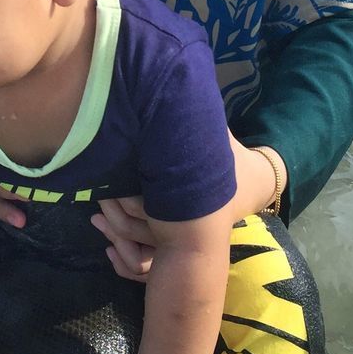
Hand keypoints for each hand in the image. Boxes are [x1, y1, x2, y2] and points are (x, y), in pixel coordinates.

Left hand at [91, 133, 285, 280]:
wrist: (256, 186)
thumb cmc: (232, 157)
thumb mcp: (215, 136)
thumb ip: (194, 117)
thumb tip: (174, 83)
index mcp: (192, 202)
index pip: (153, 210)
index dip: (126, 201)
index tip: (108, 185)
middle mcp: (187, 228)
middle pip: (141, 235)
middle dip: (115, 220)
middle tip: (96, 201)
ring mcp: (182, 245)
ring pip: (140, 259)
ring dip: (115, 241)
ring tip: (96, 218)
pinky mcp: (177, 252)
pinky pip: (145, 270)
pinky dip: (124, 263)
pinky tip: (108, 248)